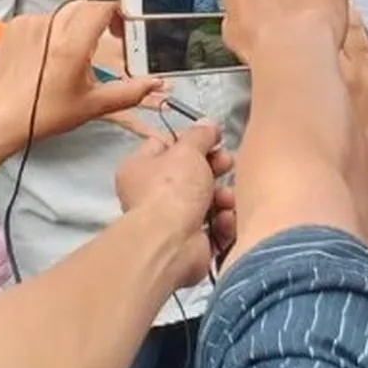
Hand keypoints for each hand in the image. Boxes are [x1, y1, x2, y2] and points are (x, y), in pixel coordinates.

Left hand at [0, 0, 165, 176]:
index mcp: (72, 45)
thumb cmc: (41, 114)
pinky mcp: (17, 25)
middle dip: (105, 13)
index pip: (104, 3)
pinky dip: (56, 28)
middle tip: (112, 33)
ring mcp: (31, 23)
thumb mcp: (91, 106)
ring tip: (78, 50)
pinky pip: (46, 17)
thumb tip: (156, 84)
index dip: (121, 6)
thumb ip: (129, 92)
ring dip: (80, 22)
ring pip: (67, 10)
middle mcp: (50, 27)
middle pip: (88, 2)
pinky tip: (52, 52)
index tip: (127, 22)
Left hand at [115, 120, 235, 287]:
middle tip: (227, 164)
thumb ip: (200, 135)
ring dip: (222, 197)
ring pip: (207, 200)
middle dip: (214, 168)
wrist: (171, 243)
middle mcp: (151, 195)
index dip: (191, 141)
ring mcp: (171, 222)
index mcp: (140, 168)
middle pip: (191, 174)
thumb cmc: (171, 189)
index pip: (166, 146)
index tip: (213, 139)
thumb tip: (209, 124)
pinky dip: (223, 222)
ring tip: (226, 199)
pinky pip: (214, 226)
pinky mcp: (191, 243)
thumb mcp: (187, 150)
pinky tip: (225, 218)